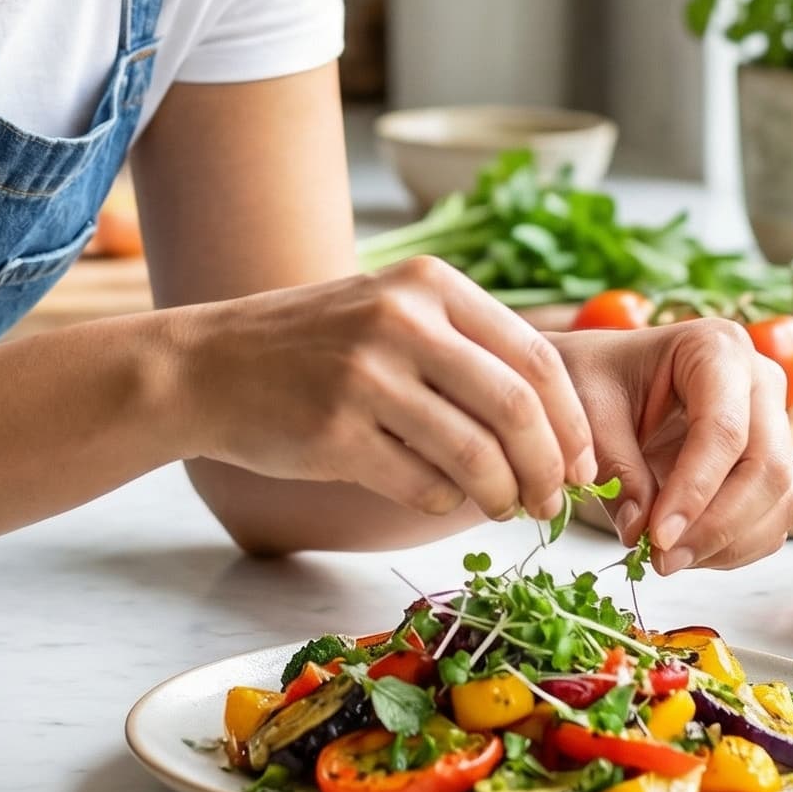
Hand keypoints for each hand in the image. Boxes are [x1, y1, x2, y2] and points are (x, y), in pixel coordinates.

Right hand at [174, 256, 597, 524]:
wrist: (209, 365)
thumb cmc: (314, 346)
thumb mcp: (391, 312)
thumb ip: (465, 348)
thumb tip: (557, 424)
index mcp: (428, 284)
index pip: (537, 358)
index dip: (571, 422)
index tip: (583, 464)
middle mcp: (402, 320)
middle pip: (518, 410)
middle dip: (551, 469)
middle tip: (553, 503)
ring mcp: (366, 376)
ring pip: (477, 455)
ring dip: (504, 496)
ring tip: (504, 507)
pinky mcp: (335, 432)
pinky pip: (422, 484)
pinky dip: (445, 500)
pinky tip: (437, 493)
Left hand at [550, 319, 792, 573]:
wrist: (598, 375)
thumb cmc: (593, 377)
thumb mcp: (588, 411)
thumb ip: (616, 468)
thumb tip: (639, 530)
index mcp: (716, 347)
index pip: (723, 430)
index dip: (695, 491)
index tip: (658, 537)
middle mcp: (759, 380)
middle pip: (766, 468)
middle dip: (715, 526)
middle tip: (662, 559)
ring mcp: (773, 422)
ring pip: (780, 498)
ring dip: (728, 542)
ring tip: (668, 559)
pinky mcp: (772, 460)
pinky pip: (776, 515)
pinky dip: (737, 545)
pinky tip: (689, 550)